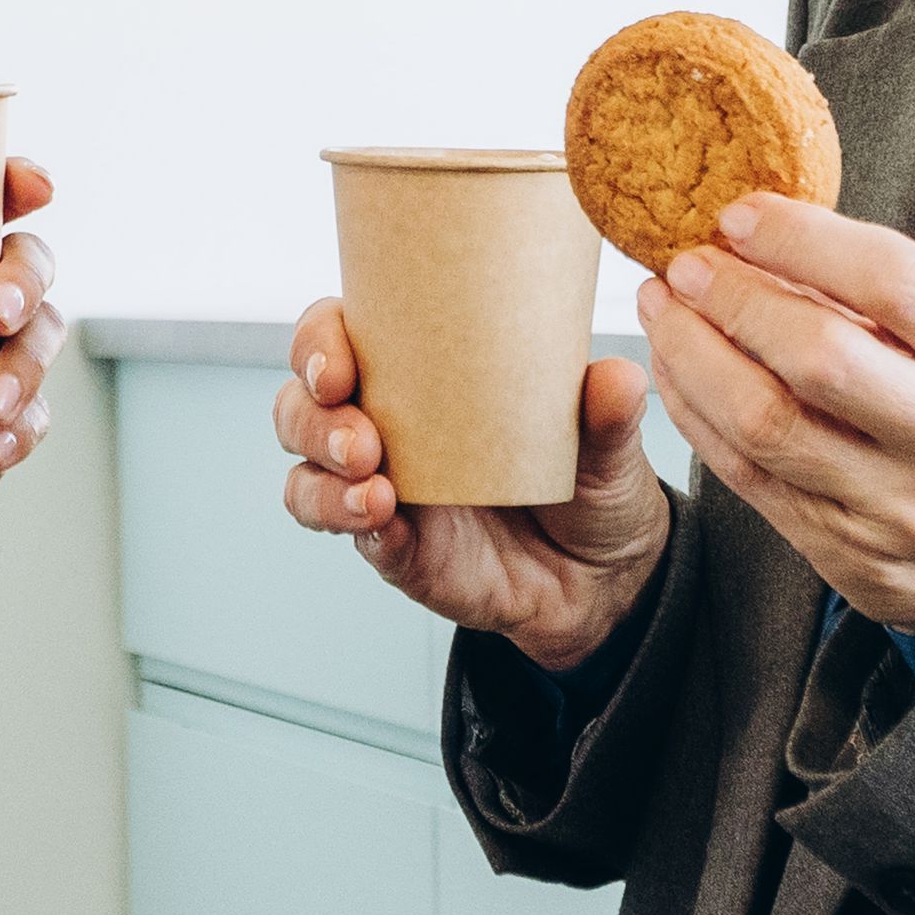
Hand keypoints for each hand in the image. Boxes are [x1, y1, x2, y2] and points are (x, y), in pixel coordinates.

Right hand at [276, 308, 670, 673]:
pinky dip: (362, 531)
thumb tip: (615, 376)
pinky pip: (361, 540)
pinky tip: (388, 525)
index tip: (339, 361)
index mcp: (418, 377)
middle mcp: (386, 429)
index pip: (336, 339)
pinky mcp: (402, 553)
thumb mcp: (606, 442)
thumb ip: (607, 411)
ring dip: (322, 483)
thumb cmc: (590, 482)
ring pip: (306, 481)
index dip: (317, 342)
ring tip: (374, 489)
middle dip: (311, 418)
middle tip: (360, 438)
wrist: (607, 575)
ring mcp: (386, 494)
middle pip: (299, 410)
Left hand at [632, 195, 914, 633]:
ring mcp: (903, 512)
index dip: (805, 241)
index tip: (742, 216)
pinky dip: (697, 414)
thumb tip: (763, 232)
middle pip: (822, 358)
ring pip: (767, 424)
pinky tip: (676, 369)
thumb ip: (892, 295)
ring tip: (664, 309)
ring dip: (694, 355)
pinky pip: (747, 476)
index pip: (896, 284)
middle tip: (688, 264)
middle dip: (736, 298)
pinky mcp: (847, 555)